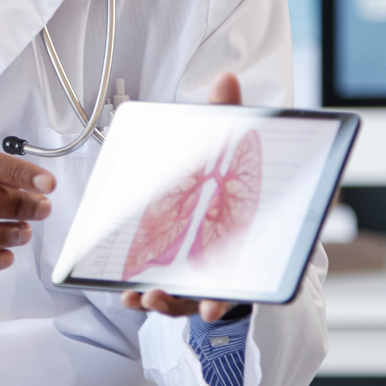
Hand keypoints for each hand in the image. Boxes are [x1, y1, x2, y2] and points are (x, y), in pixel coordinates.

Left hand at [123, 72, 245, 322]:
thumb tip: (225, 78)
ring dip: (167, 303)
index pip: (252, 268)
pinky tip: (128, 295)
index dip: (233, 293)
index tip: (213, 307)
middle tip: (171, 302)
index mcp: (257, 238)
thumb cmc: (234, 176)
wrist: (233, 192)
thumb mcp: (232, 146)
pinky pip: (172, 296)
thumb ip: (229, 117)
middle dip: (196, 302)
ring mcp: (212, 275)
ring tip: (145, 297)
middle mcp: (238, 263)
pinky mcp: (189, 279)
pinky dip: (150, 297)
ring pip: (192, 298)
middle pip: (221, 291)